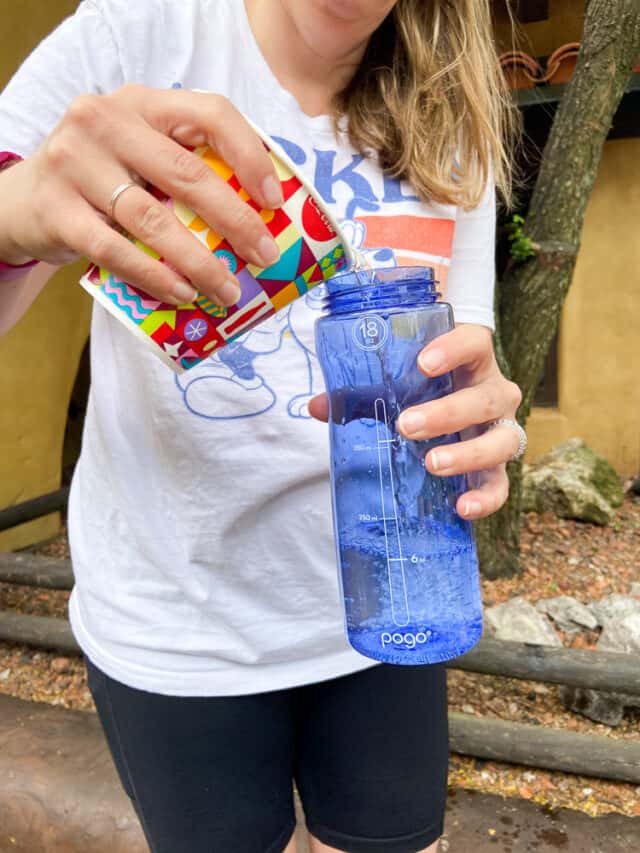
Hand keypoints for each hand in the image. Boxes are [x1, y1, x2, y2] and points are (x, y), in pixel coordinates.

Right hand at [1, 86, 283, 305]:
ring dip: (200, 262)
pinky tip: (183, 294)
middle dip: (235, 221)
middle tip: (264, 257)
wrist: (24, 201)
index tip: (274, 200)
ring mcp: (75, 164)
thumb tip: (263, 216)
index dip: (249, 155)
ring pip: (152, 219)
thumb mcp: (140, 154)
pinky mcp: (57, 211)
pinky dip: (154, 276)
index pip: (209, 113)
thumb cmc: (103, 181)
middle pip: (186, 174)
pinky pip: (115, 250)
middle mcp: (106, 122)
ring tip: (228, 291)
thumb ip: (185, 166)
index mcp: (142, 104)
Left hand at [308, 324, 522, 520]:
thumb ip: (358, 391)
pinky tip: (461, 506)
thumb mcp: (395, 382)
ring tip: (432, 463)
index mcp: (471, 361)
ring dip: (468, 454)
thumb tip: (316, 406)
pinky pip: (500, 484)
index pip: (474, 344)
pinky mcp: (497, 466)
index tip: (423, 363)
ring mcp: (501, 429)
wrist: (452, 404)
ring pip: (501, 441)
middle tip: (405, 425)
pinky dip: (486, 498)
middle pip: (484, 399)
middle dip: (446, 413)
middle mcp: (494, 393)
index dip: (454, 350)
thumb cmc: (422, 387)